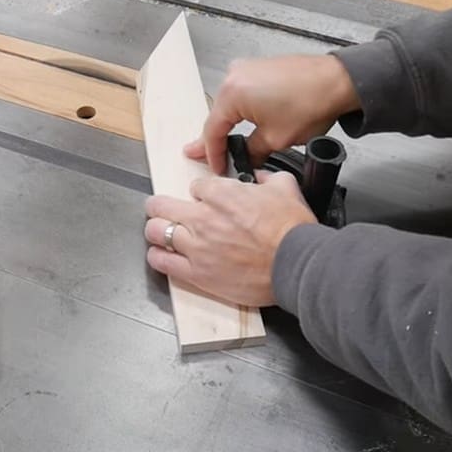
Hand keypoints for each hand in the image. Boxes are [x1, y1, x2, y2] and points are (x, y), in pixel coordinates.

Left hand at [144, 171, 316, 306]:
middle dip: (161, 206)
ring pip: (155, 232)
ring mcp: (197, 247)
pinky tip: (160, 254)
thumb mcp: (285, 187)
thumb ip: (266, 178)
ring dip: (156, 230)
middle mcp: (203, 218)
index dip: (200, 193)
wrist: (297, 264)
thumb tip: (259, 177)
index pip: (195, 186)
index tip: (204, 200)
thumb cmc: (293, 231)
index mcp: (222, 195)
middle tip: (162, 209)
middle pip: (161, 205)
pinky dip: (157, 256)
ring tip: (160, 232)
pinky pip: (163, 262)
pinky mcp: (197, 273)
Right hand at [186, 55, 358, 173]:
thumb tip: (246, 157)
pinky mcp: (259, 68)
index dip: (213, 154)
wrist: (339, 81)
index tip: (217, 166)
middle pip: (218, 115)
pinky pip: (241, 93)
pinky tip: (244, 122)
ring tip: (228, 142)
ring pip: (229, 104)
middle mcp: (234, 75)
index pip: (213, 130)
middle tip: (208, 155)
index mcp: (232, 93)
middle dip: (215, 138)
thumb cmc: (313, 101)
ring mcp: (246, 68)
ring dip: (229, 123)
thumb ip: (252, 152)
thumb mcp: (276, 139)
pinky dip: (241, 110)